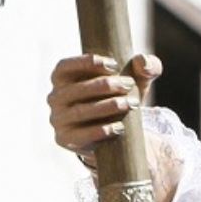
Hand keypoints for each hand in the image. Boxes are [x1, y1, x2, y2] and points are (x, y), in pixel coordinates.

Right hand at [47, 53, 162, 165]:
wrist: (115, 128)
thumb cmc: (121, 94)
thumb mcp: (134, 79)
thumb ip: (145, 66)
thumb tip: (143, 62)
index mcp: (62, 77)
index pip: (65, 67)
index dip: (86, 63)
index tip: (114, 65)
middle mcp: (55, 97)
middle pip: (76, 89)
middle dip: (104, 85)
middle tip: (128, 84)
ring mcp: (58, 119)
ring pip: (80, 111)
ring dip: (107, 107)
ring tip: (130, 104)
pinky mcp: (65, 139)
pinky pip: (81, 135)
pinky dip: (101, 131)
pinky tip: (119, 127)